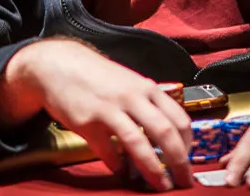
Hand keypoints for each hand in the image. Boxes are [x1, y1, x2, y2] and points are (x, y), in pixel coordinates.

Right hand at [0, 39, 193, 190]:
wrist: (60, 65)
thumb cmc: (99, 77)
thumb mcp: (130, 83)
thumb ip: (149, 105)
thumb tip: (169, 136)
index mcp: (147, 88)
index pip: (179, 118)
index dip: (188, 144)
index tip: (189, 161)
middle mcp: (132, 97)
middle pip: (165, 133)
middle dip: (179, 162)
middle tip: (184, 181)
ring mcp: (110, 109)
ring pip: (138, 144)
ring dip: (153, 170)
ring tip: (161, 185)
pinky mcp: (88, 122)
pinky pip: (109, 152)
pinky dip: (118, 167)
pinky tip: (122, 172)